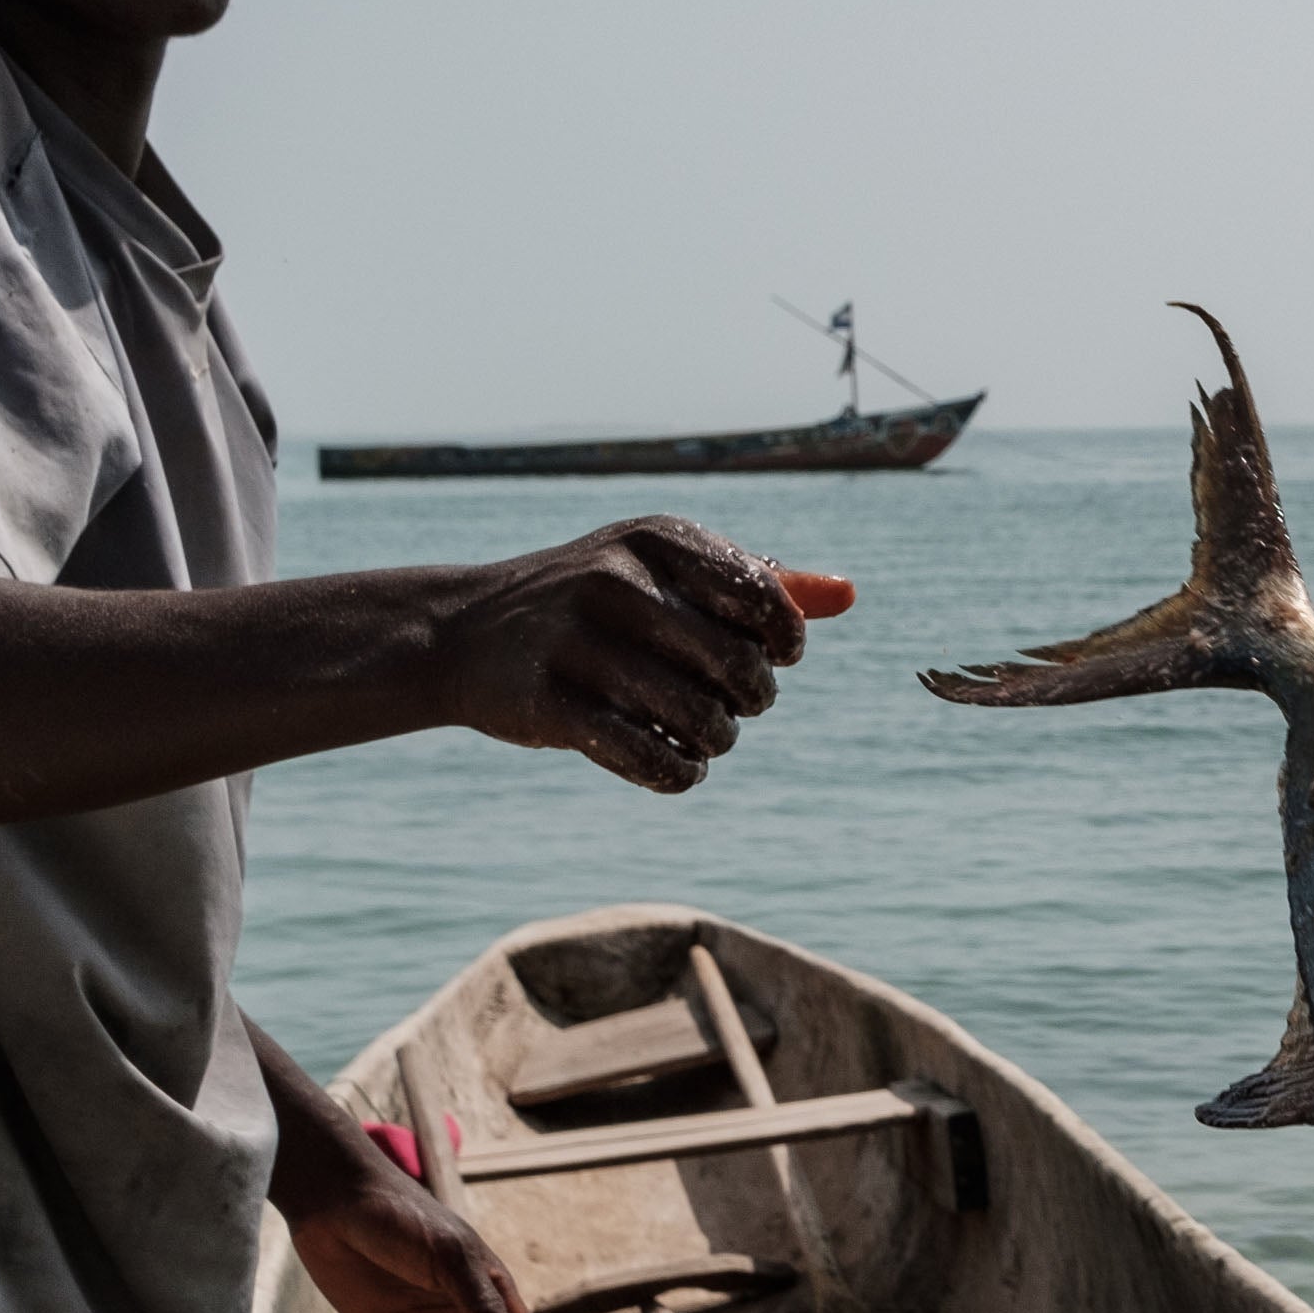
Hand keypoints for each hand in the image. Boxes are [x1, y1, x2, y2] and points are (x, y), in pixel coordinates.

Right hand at [430, 517, 851, 792]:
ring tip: (706, 735)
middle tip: (735, 705)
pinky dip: (679, 773)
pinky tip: (678, 765)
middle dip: (751, 699)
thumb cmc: (593, 603)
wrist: (463, 632)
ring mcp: (575, 642)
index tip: (772, 657)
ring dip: (717, 741)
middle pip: (739, 668)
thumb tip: (849, 593)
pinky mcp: (547, 706)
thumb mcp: (666, 571)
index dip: (784, 642)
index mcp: (656, 539)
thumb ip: (756, 584)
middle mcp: (615, 581)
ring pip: (699, 720)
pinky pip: (649, 759)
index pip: (763, 598)